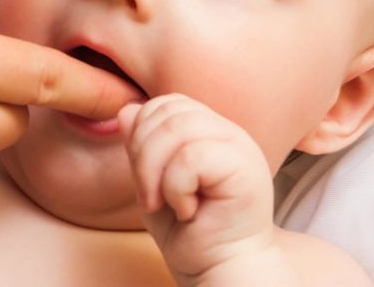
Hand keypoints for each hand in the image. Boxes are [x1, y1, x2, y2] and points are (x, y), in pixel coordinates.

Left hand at [120, 94, 276, 282]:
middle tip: (148, 196)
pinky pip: (192, 157)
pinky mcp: (247, 169)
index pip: (167, 103)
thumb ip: (142, 147)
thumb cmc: (189, 233)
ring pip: (178, 128)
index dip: (142, 132)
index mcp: (211, 130)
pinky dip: (176, 187)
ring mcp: (240, 148)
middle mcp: (229, 132)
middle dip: (142, 152)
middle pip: (169, 110)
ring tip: (163, 203)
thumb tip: (126, 110)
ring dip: (155, 171)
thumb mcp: (153, 183)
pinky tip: (187, 210)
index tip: (142, 178)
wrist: (220, 270)